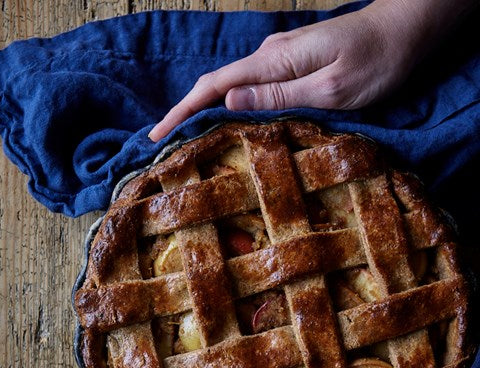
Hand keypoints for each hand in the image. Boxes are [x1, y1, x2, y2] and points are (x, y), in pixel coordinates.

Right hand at [147, 0, 459, 141]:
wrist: (408, 26)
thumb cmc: (378, 60)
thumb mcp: (332, 89)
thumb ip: (279, 97)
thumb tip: (228, 103)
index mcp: (275, 62)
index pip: (214, 88)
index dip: (182, 112)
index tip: (156, 135)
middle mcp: (270, 56)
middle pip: (216, 86)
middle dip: (186, 113)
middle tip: (163, 144)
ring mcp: (281, 56)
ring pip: (234, 87)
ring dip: (208, 111)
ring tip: (189, 141)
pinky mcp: (293, 61)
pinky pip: (253, 85)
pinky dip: (233, 105)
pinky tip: (229, 122)